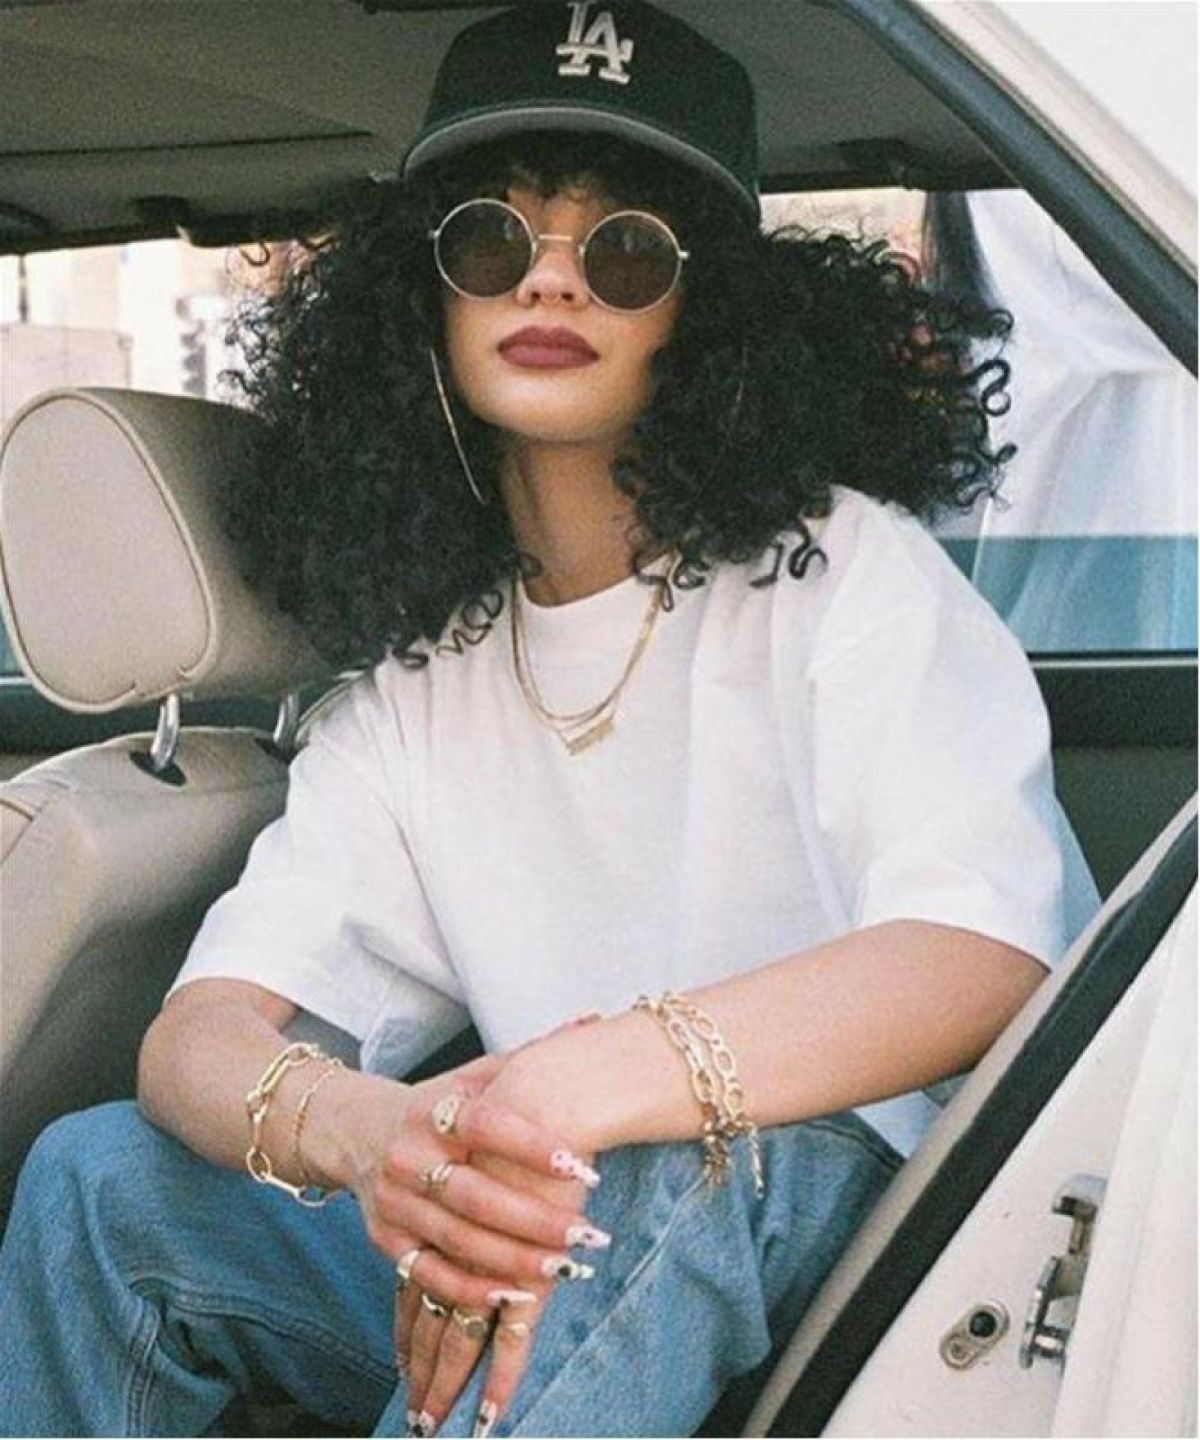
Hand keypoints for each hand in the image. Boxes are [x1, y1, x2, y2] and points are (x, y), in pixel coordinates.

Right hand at [408, 1034, 607, 1434]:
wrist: (356, 1132)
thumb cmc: (436, 1104)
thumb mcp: (473, 1076)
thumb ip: (530, 1058)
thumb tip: (593, 1022)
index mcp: (433, 1109)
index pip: (486, 1126)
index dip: (535, 1148)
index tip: (586, 1168)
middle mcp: (408, 1156)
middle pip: (475, 1196)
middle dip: (536, 1220)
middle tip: (590, 1234)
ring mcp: (394, 1203)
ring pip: (459, 1240)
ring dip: (516, 1260)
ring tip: (568, 1266)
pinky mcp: (386, 1241)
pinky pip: (431, 1274)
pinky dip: (474, 1289)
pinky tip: (518, 1295)